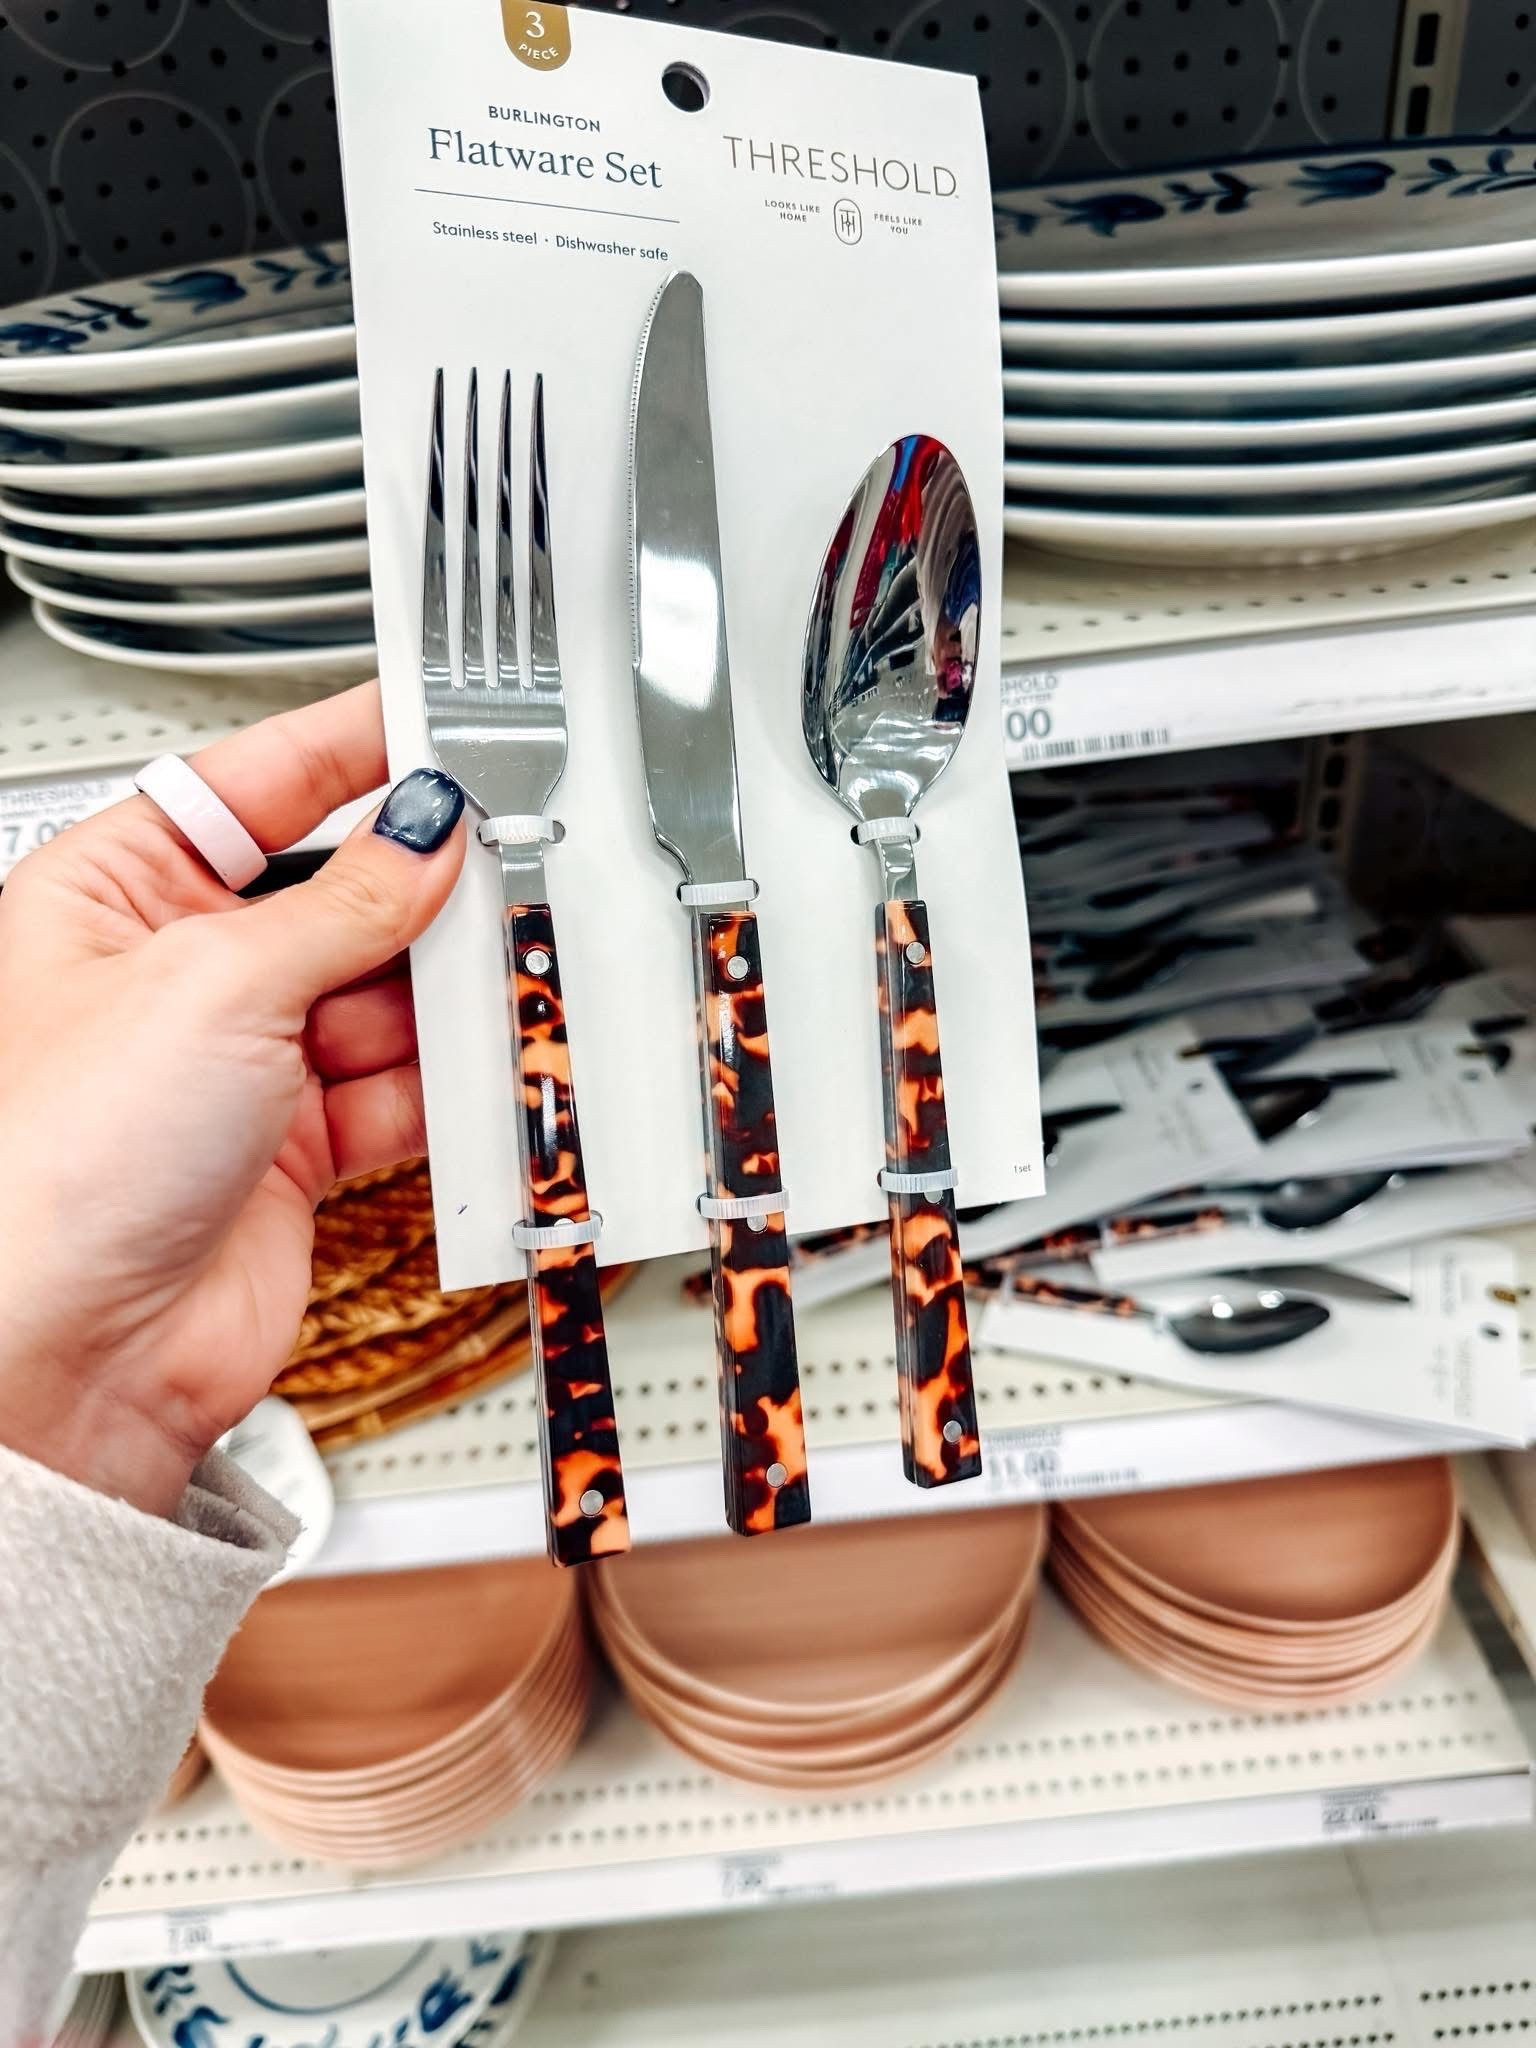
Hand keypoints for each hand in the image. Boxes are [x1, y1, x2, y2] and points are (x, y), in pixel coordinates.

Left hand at [0, 683, 466, 1517]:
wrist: (63, 1361)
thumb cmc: (50, 1164)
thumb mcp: (215, 984)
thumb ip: (344, 904)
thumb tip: (427, 833)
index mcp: (113, 893)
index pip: (251, 785)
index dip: (345, 748)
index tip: (434, 722)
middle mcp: (177, 974)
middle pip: (333, 893)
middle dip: (415, 889)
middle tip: (502, 861)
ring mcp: (240, 1065)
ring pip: (379, 997)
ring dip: (440, 995)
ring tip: (497, 976)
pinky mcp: (295, 1150)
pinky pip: (396, 1092)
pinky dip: (445, 1084)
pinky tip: (478, 1064)